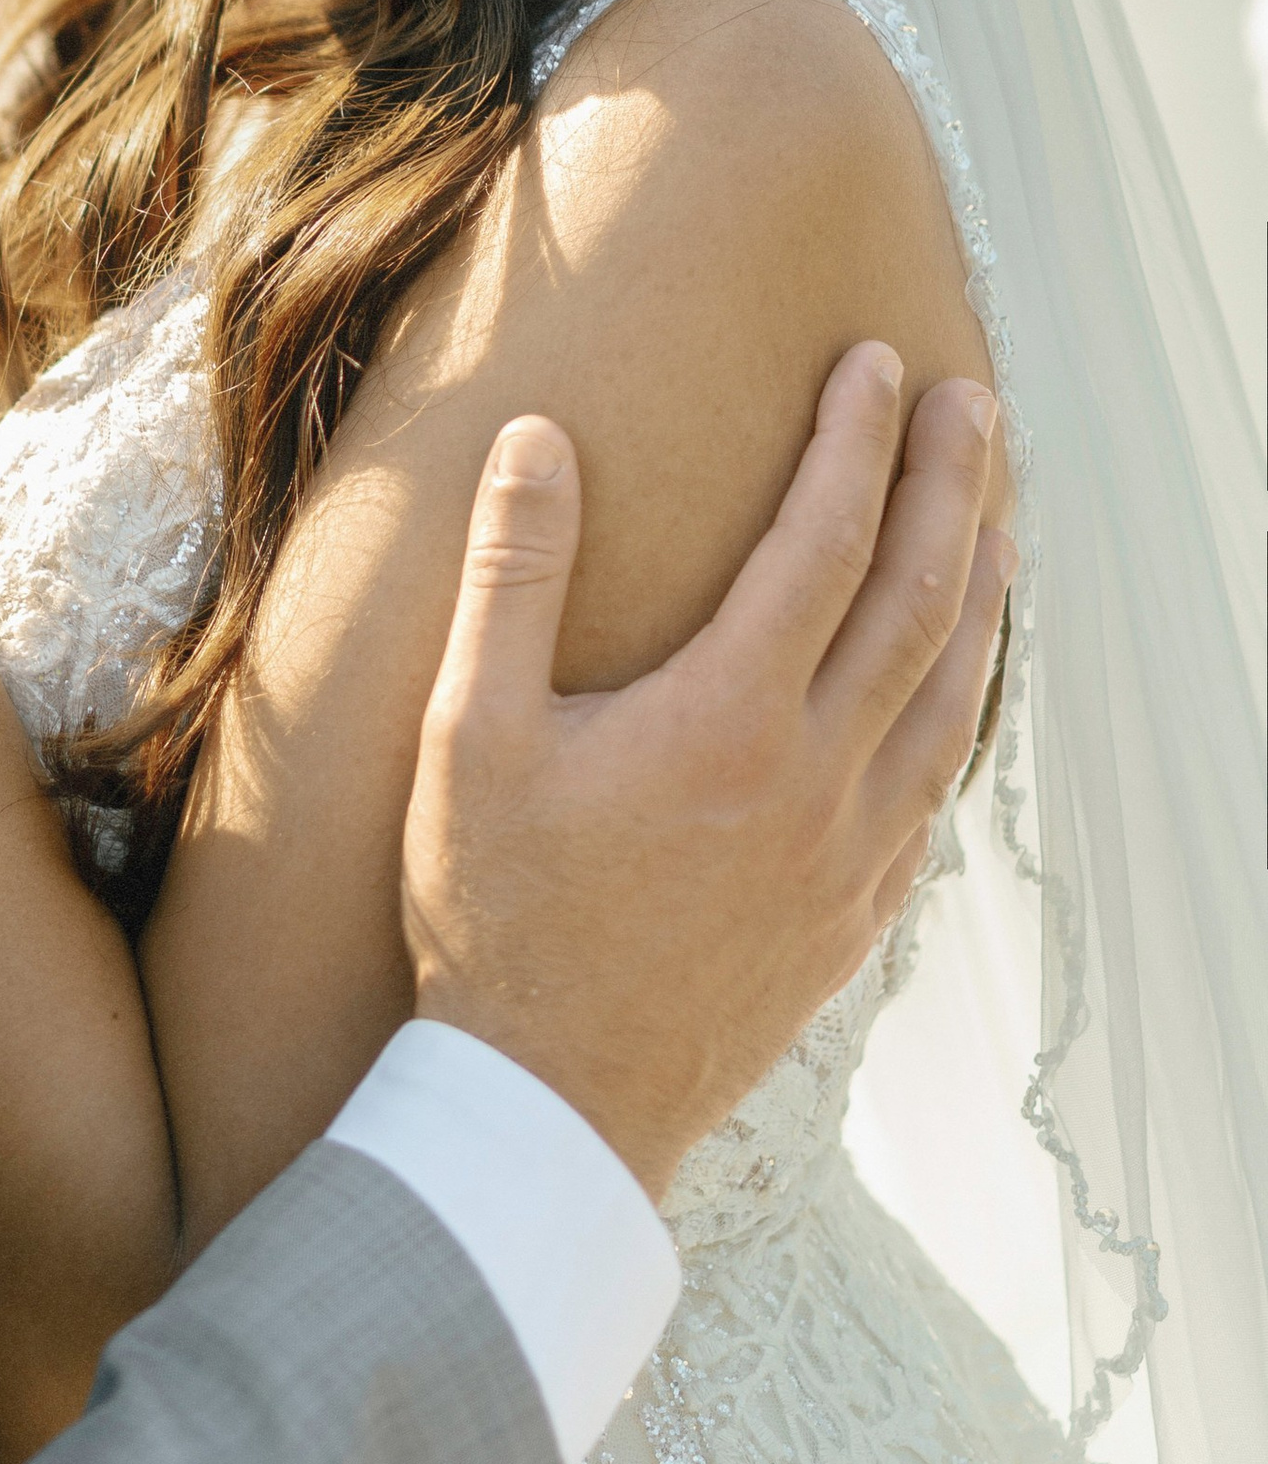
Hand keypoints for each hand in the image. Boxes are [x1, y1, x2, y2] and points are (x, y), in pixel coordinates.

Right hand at [405, 346, 1007, 1205]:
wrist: (553, 1102)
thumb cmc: (495, 914)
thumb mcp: (466, 734)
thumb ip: (512, 576)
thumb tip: (539, 438)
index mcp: (729, 717)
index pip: (824, 539)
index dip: (854, 440)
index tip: (871, 362)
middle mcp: (816, 777)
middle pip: (920, 599)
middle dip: (952, 485)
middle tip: (970, 402)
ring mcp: (852, 854)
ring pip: (954, 696)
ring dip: (983, 592)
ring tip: (997, 521)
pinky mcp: (858, 915)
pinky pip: (938, 787)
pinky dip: (963, 707)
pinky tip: (957, 687)